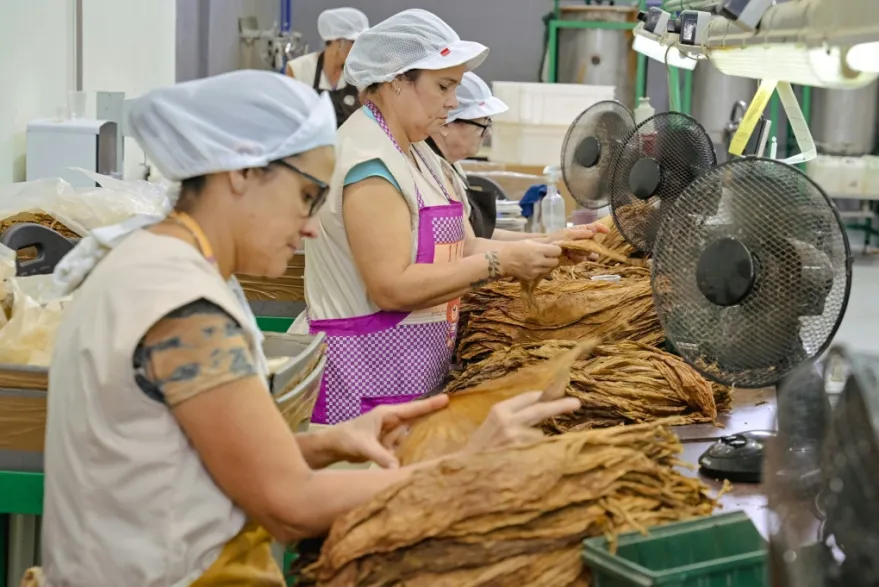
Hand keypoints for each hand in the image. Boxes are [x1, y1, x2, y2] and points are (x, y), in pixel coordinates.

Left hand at [324, 395, 449, 467]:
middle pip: (416, 418)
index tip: (447, 399)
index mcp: (387, 415)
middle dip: (433, 416)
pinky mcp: (387, 445)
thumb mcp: (364, 446)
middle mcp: (391, 422)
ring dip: (425, 434)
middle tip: (455, 414)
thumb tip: (397, 469)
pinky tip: (426, 454)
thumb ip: (381, 456)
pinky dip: (414, 449)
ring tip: (446, 434)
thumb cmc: (346, 439)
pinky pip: (405, 446)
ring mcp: (390, 433)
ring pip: (412, 433)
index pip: (412, 409)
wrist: (332, 447)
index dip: (430, 404)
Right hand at [463, 392, 579, 454]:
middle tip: (576, 403)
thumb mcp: (491, 426)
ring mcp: (516, 438)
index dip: (543, 397)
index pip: (528, 398)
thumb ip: (511, 416)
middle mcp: (508, 421)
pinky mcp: (522, 454)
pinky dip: (535, 455)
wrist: (464, 472)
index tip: (556, 395)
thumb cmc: (479, 449)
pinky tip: (521, 461)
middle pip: (541, 409)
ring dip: (537, 442)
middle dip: (560, 406)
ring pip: (540, 435)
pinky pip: (537, 450)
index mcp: (499, 410)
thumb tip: (539, 407)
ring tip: (519, 454)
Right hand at [498, 240, 561, 280]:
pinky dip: (539, 272)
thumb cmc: (517, 247)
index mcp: (538, 250)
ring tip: (538, 262)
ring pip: (549, 270)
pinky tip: (532, 267)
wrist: (503, 259)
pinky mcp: (531, 278)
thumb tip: (556, 243)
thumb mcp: (530, 241)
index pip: (557, 251)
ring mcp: (535, 271)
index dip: (555, 250)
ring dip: (546, 266)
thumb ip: (544, 242)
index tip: (551, 250)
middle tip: (546, 257)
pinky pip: (541, 275)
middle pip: (556, 262)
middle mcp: (538, 261)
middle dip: (552, 259)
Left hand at [544, 223, 611, 262]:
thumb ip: (582, 232)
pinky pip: (582, 259)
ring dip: (580, 252)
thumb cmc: (556, 239)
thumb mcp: (568, 234)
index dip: (601, 228)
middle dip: (586, 245)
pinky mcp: (577, 259)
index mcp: (581, 231)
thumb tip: (595, 230)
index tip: (607, 231)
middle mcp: (583, 240)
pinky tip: (569, 256)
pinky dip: (576, 258)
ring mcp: (581, 250)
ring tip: (571, 252)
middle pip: (593, 242)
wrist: (547, 252)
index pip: (594, 228)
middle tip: (576, 246)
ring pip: (589, 252)